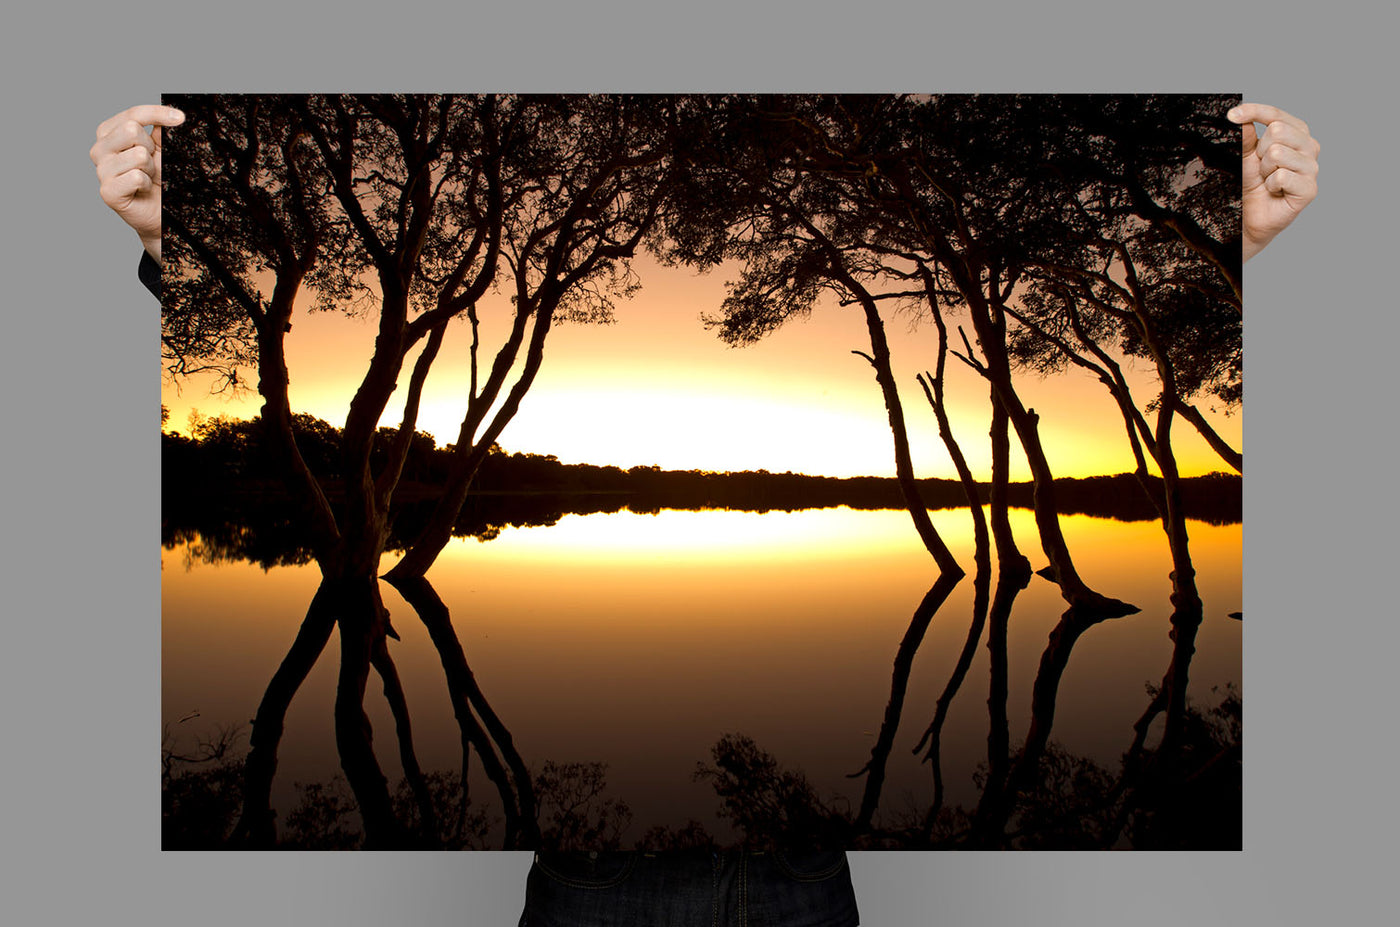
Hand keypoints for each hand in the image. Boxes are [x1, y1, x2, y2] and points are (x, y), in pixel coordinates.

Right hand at [91, 104, 184, 264]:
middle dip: (151, 148)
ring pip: (138, 154)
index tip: (181, 118)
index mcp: (109, 133)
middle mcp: (99, 149)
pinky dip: (147, 184)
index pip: (133, 114)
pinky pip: (136, 176)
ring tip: (148, 178)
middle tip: (152, 164)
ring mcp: (101, 171)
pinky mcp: (108, 191)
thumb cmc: (160, 179)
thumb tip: (171, 113)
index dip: (158, 113)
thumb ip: (160, 130)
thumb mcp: (162, 150)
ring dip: (151, 168)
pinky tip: (143, 190)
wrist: (161, 213)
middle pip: (131, 129)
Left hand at [1227, 103, 1319, 261]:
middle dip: (1260, 151)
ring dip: (1264, 170)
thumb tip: (1240, 119)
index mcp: (1297, 133)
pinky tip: (1274, 191)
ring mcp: (1312, 167)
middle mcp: (1310, 146)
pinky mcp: (1310, 189)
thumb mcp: (1246, 156)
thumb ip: (1246, 136)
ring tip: (1268, 180)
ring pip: (1278, 153)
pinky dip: (1269, 185)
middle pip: (1277, 131)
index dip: (1253, 112)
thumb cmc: (1253, 182)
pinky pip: (1281, 176)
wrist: (1252, 214)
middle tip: (1262, 168)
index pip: (1276, 114)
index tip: (1231, 115)